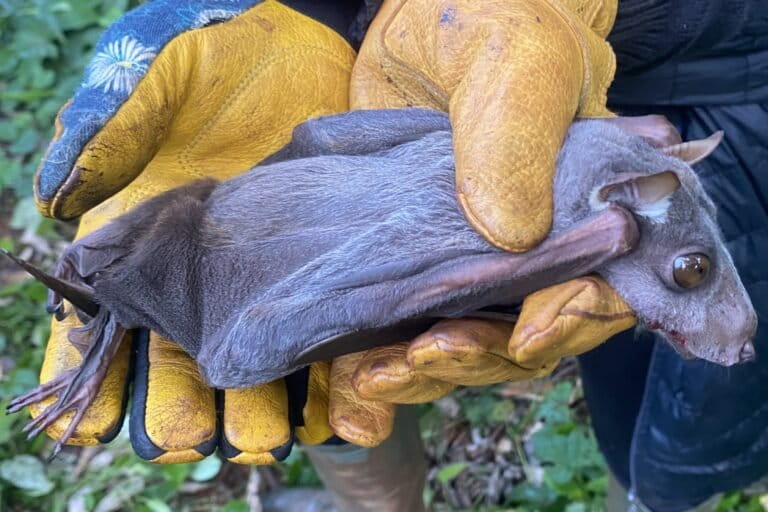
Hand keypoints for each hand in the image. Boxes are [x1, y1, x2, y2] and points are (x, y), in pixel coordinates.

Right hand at [30, 0, 355, 462]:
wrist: (304, 36)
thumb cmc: (216, 50)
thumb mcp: (155, 78)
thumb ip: (108, 134)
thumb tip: (55, 203)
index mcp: (147, 240)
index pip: (107, 325)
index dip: (97, 378)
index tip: (94, 426)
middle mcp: (204, 271)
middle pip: (180, 363)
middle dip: (182, 408)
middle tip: (196, 438)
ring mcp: (267, 274)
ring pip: (252, 364)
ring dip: (253, 407)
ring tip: (265, 435)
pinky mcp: (325, 267)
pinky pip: (321, 334)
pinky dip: (322, 376)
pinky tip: (330, 407)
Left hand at [333, 0, 636, 442]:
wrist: (413, 20)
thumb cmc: (486, 26)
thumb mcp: (514, 65)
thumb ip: (520, 137)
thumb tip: (512, 233)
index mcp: (580, 207)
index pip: (598, 288)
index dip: (571, 320)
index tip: (528, 334)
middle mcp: (528, 246)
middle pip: (525, 336)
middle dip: (480, 356)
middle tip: (428, 354)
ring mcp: (465, 258)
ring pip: (465, 340)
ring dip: (426, 368)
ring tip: (379, 371)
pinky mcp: (410, 262)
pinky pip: (407, 327)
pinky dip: (387, 357)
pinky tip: (358, 371)